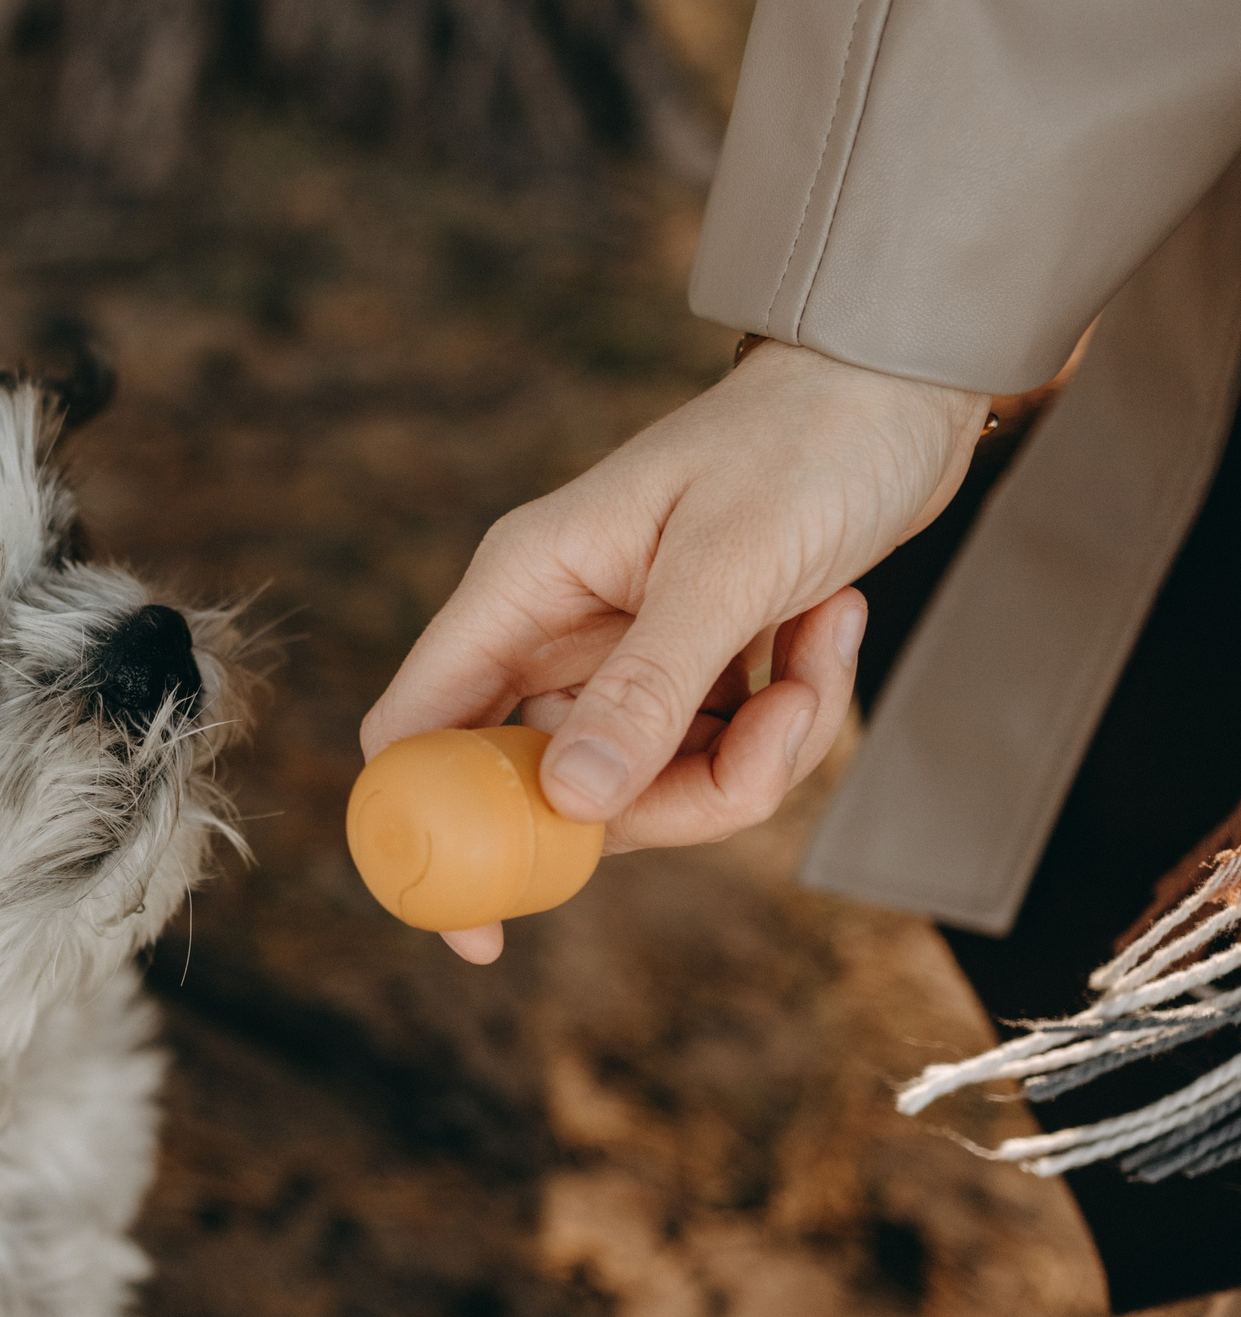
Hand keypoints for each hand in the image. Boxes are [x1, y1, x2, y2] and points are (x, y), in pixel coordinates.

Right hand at [360, 341, 990, 963]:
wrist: (899, 388)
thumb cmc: (802, 442)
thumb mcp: (727, 566)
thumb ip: (646, 689)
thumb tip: (570, 805)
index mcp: (519, 587)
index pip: (419, 731)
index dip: (428, 837)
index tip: (479, 928)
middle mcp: (554, 629)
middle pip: (552, 791)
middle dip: (668, 798)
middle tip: (763, 740)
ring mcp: (621, 656)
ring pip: (648, 788)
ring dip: (753, 754)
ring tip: (822, 649)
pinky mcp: (689, 670)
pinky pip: (712, 757)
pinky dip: (785, 721)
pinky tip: (829, 633)